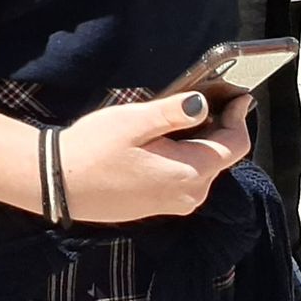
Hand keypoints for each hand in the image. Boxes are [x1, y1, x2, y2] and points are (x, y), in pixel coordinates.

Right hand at [56, 91, 252, 223]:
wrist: (60, 184)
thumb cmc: (94, 149)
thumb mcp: (132, 122)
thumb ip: (172, 112)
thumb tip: (205, 103)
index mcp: (189, 172)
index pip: (235, 146)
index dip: (240, 118)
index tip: (239, 95)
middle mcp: (190, 193)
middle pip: (222, 157)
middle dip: (220, 127)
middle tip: (206, 96)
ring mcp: (176, 203)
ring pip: (205, 167)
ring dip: (201, 140)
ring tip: (180, 115)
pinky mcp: (161, 205)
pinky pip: (188, 177)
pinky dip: (187, 155)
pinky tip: (164, 140)